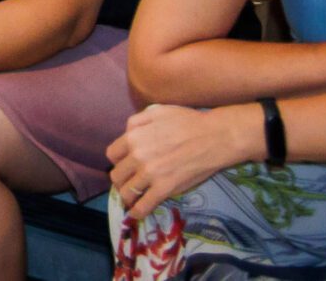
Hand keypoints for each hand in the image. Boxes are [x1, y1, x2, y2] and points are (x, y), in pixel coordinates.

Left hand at [109, 104, 253, 216]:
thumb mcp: (156, 111)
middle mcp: (137, 156)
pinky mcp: (165, 189)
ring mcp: (150, 174)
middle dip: (121, 180)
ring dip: (127, 196)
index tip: (125, 165)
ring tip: (132, 198)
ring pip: (127, 192)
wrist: (213, 137)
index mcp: (133, 137)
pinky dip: (138, 212)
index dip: (118, 161)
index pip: (112, 155)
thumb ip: (136, 121)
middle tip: (129, 182)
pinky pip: (144, 205)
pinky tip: (137, 214)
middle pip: (117, 175)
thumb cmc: (187, 121)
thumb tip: (127, 133)